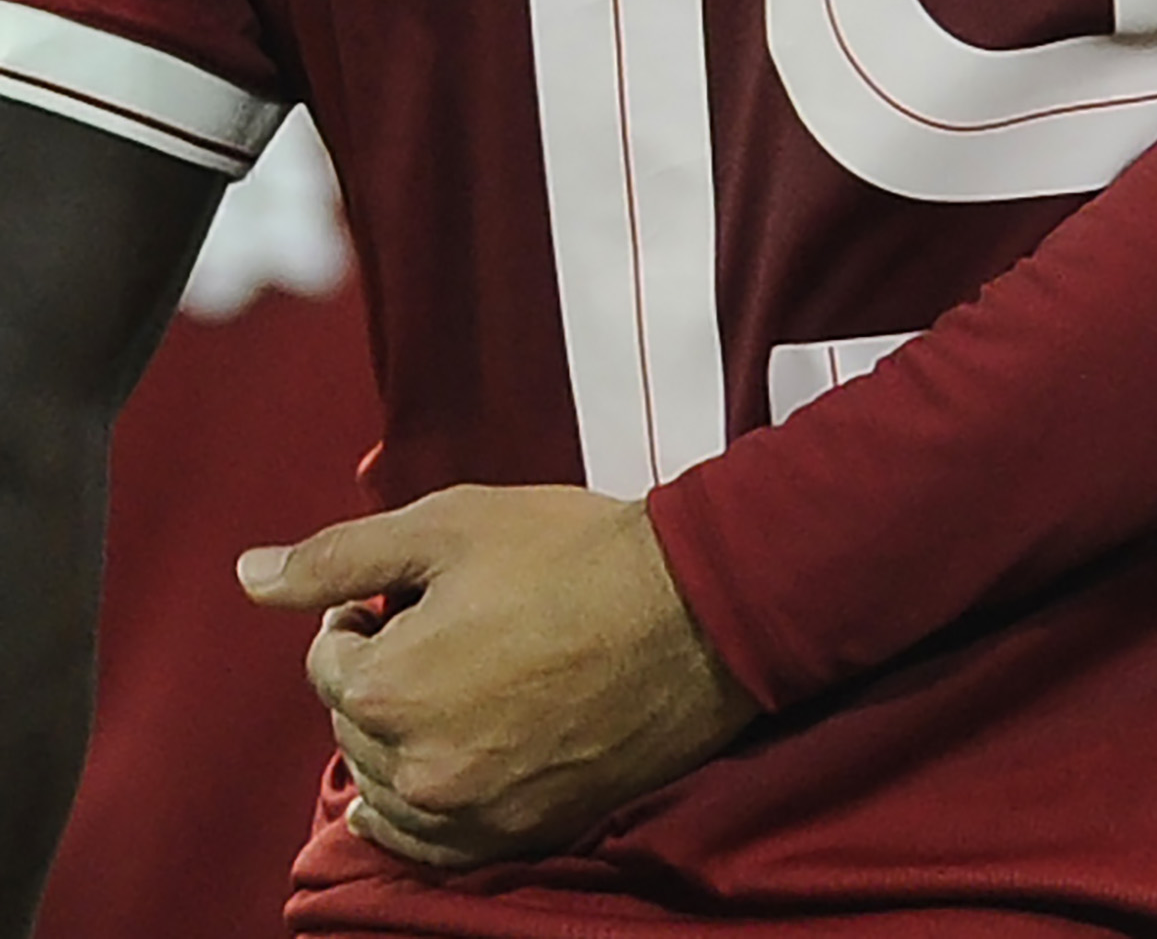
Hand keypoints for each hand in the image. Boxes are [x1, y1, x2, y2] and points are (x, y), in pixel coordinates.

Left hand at [237, 484, 756, 868]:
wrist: (699, 611)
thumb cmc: (574, 554)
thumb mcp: (453, 524)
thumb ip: (340, 554)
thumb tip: (246, 575)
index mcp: (384, 686)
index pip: (328, 658)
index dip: (364, 615)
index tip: (412, 594)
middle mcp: (410, 765)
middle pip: (355, 723)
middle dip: (385, 675)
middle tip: (446, 631)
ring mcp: (464, 812)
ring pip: (387, 784)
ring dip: (402, 737)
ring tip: (458, 687)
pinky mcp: (515, 835)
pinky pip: (430, 843)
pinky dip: (420, 809)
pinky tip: (438, 773)